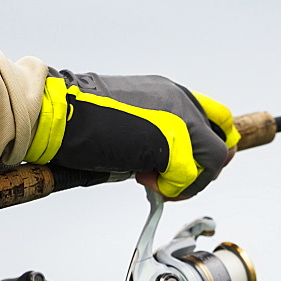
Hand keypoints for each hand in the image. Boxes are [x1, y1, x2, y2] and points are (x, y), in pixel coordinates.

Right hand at [25, 71, 239, 198]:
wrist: (59, 113)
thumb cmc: (84, 120)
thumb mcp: (133, 121)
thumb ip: (159, 137)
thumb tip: (172, 169)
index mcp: (171, 92)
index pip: (216, 118)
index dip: (214, 146)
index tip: (199, 167)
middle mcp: (181, 100)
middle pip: (220, 142)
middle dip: (206, 170)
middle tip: (177, 183)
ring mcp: (179, 118)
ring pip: (212, 160)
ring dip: (188, 182)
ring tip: (154, 181)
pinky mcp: (170, 140)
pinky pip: (188, 175)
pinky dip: (171, 187)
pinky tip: (145, 180)